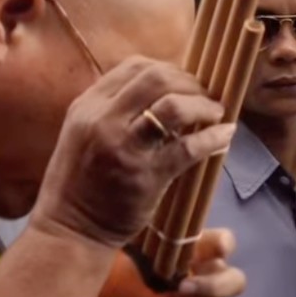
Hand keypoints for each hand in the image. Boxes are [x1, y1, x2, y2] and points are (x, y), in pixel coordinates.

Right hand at [29, 57, 234, 248]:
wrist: (70, 229)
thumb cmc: (83, 182)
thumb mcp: (85, 133)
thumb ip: (115, 110)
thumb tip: (165, 91)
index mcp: (88, 106)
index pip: (136, 66)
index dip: (170, 69)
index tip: (187, 83)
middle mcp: (102, 120)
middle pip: (158, 78)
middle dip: (191, 83)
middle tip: (206, 97)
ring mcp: (124, 147)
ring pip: (174, 107)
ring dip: (203, 106)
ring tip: (216, 114)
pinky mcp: (146, 176)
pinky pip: (189, 147)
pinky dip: (214, 138)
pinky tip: (226, 136)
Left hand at [131, 229, 245, 296]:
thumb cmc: (138, 265)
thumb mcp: (136, 247)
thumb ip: (140, 238)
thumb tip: (125, 220)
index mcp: (204, 252)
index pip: (223, 242)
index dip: (223, 245)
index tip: (217, 248)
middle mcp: (215, 279)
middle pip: (233, 282)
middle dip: (212, 286)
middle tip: (183, 287)